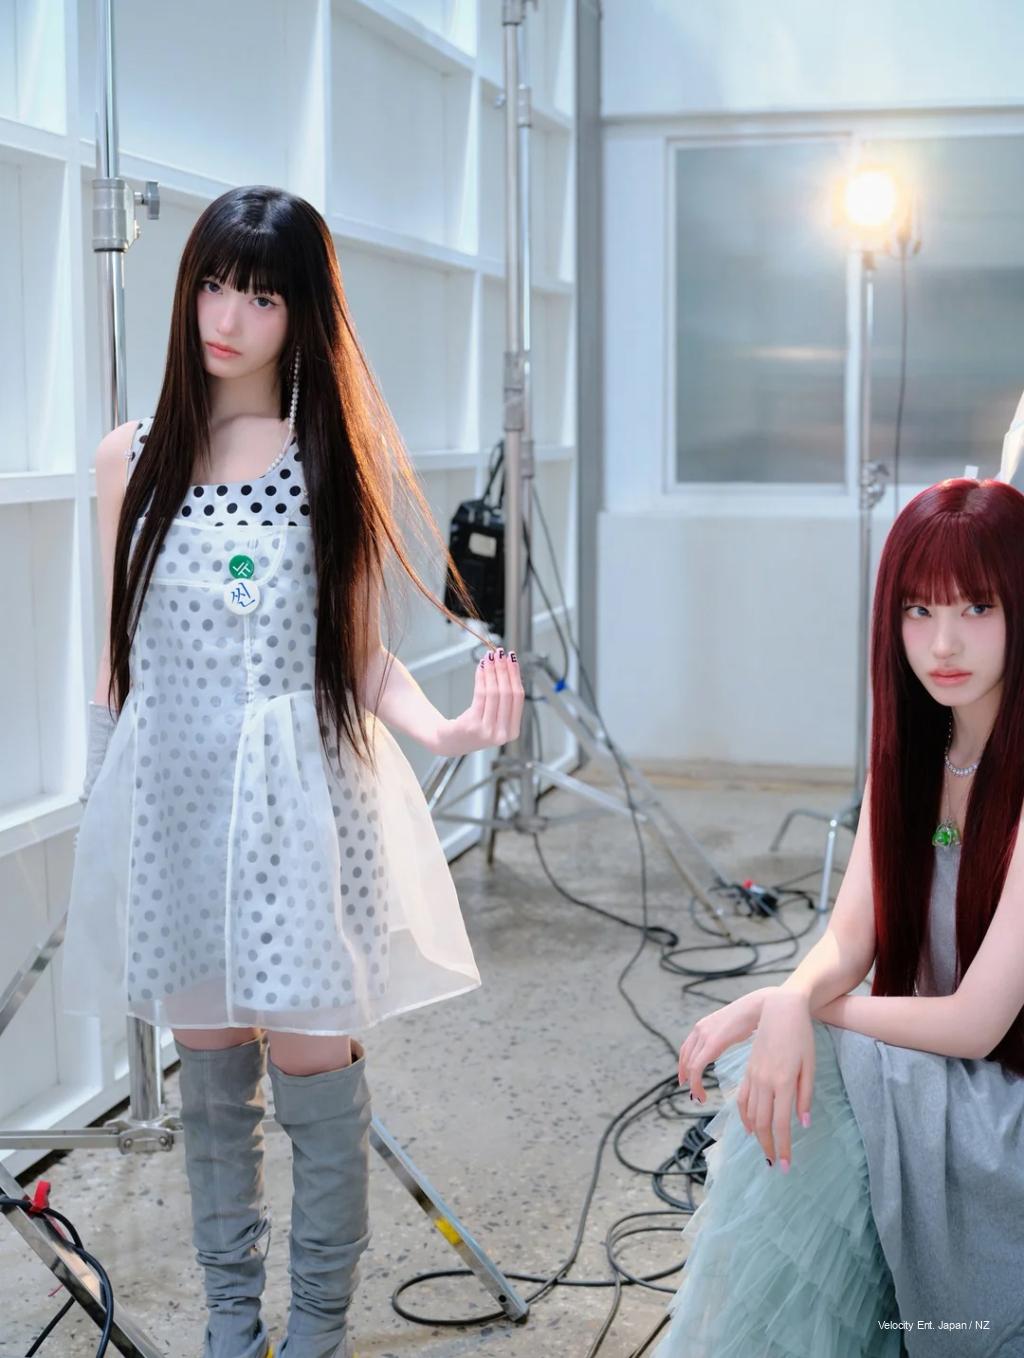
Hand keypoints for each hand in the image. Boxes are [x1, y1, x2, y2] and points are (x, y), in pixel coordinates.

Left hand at [432, 648, 524, 756]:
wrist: (449, 742)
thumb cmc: (474, 725)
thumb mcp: (494, 716)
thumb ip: (504, 699)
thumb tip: (509, 667)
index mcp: (512, 731)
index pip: (519, 697)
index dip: (515, 675)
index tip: (512, 657)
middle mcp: (502, 734)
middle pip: (507, 693)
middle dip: (504, 669)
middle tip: (500, 652)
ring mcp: (487, 731)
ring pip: (494, 693)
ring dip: (492, 671)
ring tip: (489, 656)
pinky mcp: (471, 725)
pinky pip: (480, 695)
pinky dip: (481, 678)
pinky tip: (480, 667)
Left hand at [677, 987, 773, 1100]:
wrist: (759, 1007)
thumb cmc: (751, 1017)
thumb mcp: (730, 1028)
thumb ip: (723, 1037)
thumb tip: (725, 1044)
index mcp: (703, 1025)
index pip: (686, 1049)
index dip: (683, 1066)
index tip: (686, 1080)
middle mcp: (699, 1029)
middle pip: (685, 1058)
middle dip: (686, 1077)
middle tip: (693, 1093)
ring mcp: (704, 1035)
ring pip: (690, 1065)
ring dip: (692, 1084)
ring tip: (699, 1097)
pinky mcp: (712, 1043)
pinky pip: (697, 1067)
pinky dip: (696, 1083)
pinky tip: (703, 1093)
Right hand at [736, 990, 814, 1169]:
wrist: (780, 1010)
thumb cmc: (801, 1036)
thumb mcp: (810, 1066)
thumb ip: (805, 1095)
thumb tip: (803, 1123)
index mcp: (783, 1081)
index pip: (781, 1124)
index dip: (782, 1147)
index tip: (784, 1166)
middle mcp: (765, 1081)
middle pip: (763, 1123)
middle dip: (768, 1146)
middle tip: (773, 1164)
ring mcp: (754, 1075)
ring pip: (750, 1113)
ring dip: (757, 1134)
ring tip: (765, 1149)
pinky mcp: (748, 1069)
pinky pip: (741, 1098)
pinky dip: (744, 1116)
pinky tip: (750, 1126)